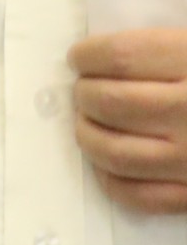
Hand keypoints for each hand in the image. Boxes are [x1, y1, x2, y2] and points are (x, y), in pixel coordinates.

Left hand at [71, 28, 186, 213]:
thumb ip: (165, 48)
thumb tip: (104, 55)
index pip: (120, 56)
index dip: (88, 56)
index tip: (80, 58)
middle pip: (109, 102)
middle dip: (84, 94)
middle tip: (84, 91)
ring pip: (114, 151)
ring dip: (88, 135)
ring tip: (89, 124)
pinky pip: (138, 196)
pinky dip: (111, 180)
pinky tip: (108, 164)